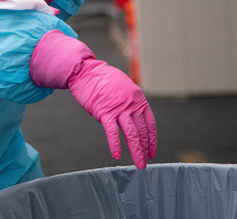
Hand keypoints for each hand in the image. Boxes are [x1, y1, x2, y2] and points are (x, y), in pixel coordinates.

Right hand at [30, 30, 156, 168]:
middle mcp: (131, 104)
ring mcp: (118, 108)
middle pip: (141, 131)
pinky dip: (115, 145)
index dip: (151, 139)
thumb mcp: (123, 87)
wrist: (86, 71)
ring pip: (131, 134)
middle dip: (144, 149)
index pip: (149, 123)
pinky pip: (112, 132)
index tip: (151, 151)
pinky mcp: (104, 112)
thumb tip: (132, 118)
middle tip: (144, 163)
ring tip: (138, 164)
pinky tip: (117, 155)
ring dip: (136, 151)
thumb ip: (130, 102)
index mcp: (138, 98)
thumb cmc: (102, 79)